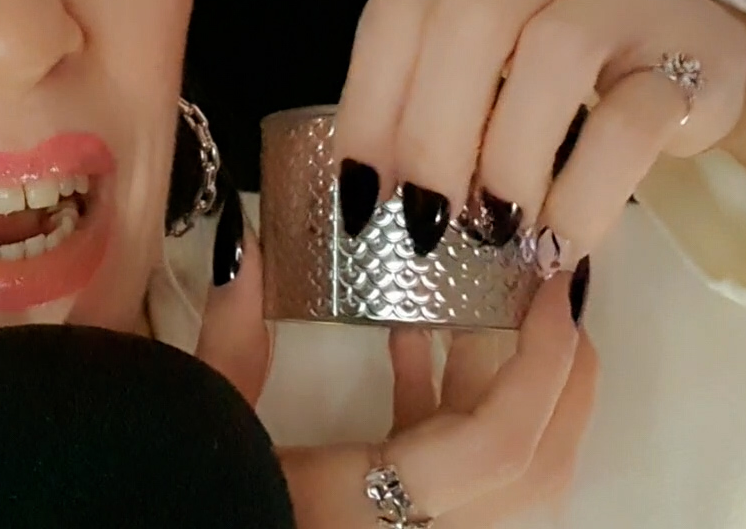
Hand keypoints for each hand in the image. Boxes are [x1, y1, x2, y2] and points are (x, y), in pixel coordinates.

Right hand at [195, 220, 597, 527]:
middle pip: (538, 467)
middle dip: (562, 376)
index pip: (498, 443)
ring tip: (486, 309)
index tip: (553, 288)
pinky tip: (411, 343)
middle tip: (552, 294)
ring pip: (510, 475)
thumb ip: (231, 341)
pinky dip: (455, 413)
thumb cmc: (183, 497)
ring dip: (514, 391)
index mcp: (369, 515)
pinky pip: (455, 477)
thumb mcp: (204, 420)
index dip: (541, 363)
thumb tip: (242, 244)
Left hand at [283, 0, 745, 266]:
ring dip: (508, 159)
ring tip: (491, 231)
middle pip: (471, 23)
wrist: (697, 54)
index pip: (405, 1)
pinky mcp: (692, 58)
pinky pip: (631, 120)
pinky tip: (556, 238)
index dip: (371, 98)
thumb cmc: (556, 31)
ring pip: (553, 59)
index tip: (359, 188)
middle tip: (421, 222)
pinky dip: (585, 190)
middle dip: (433, 134)